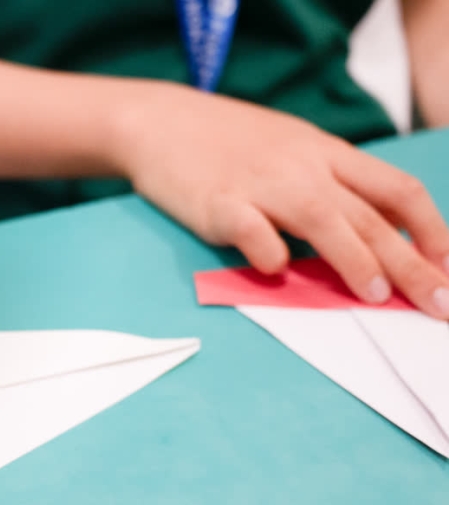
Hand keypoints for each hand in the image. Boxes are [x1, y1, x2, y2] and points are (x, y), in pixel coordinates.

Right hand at [116, 82, 448, 318]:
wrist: (162, 122)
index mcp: (327, 154)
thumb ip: (328, 188)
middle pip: (370, 217)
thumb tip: (369, 239)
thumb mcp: (291, 151)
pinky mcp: (218, 203)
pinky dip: (269, 252)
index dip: (431, 230)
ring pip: (324, 220)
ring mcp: (261, 184)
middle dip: (411, 265)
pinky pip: (251, 229)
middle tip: (438, 303)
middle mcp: (303, 168)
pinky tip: (277, 271)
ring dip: (356, 260)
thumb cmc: (228, 144)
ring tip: (375, 296)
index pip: (396, 190)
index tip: (448, 266)